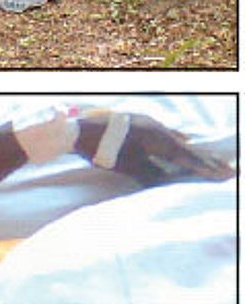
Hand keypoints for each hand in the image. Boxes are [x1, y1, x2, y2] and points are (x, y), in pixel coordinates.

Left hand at [77, 109, 234, 186]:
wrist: (78, 130)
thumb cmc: (104, 150)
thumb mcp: (131, 167)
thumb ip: (153, 174)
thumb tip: (169, 181)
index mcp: (158, 138)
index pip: (187, 157)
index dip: (205, 168)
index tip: (221, 175)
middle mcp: (157, 127)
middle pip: (186, 147)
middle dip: (204, 160)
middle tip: (224, 169)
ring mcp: (148, 122)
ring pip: (176, 138)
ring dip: (192, 150)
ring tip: (208, 158)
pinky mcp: (139, 121)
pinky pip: (164, 131)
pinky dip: (176, 139)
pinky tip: (182, 138)